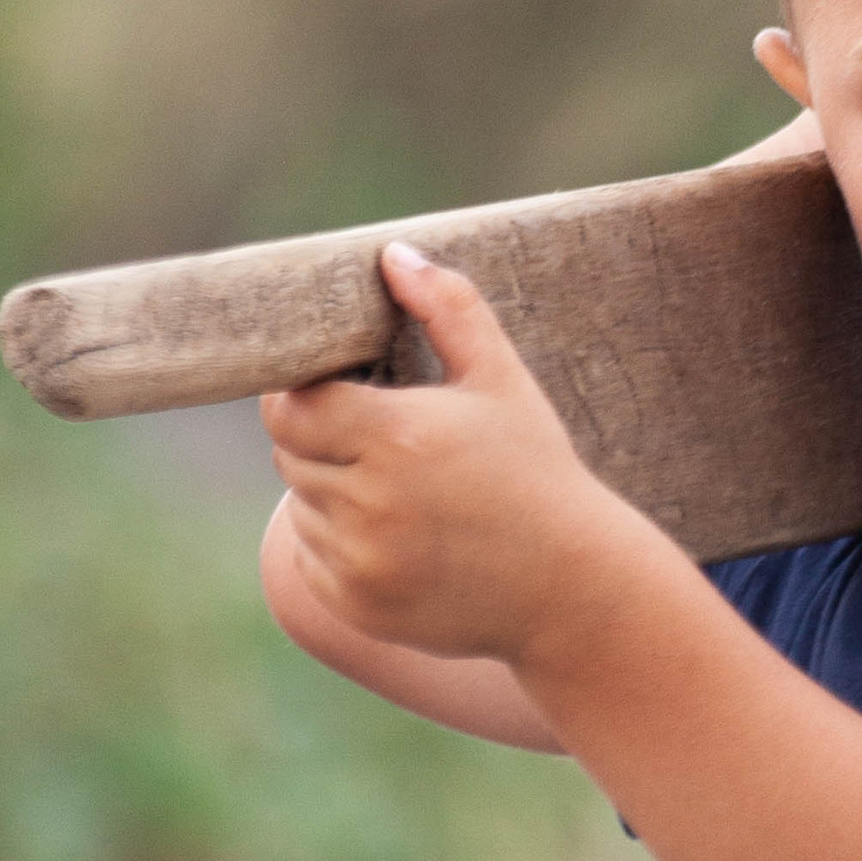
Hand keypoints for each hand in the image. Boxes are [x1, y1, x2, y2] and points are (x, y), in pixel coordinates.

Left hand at [261, 245, 633, 662]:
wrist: (572, 587)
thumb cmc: (537, 472)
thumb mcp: (503, 381)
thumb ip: (449, 308)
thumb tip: (394, 254)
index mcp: (396, 436)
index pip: (290, 406)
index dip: (303, 395)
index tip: (337, 393)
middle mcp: (369, 504)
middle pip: (290, 455)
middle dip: (321, 440)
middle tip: (378, 438)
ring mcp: (360, 562)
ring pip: (301, 508)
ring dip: (329, 493)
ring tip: (399, 490)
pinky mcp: (358, 606)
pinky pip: (314, 560)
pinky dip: (340, 545)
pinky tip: (401, 537)